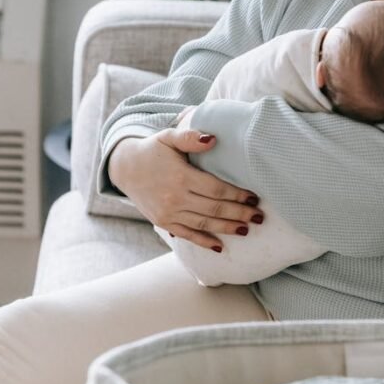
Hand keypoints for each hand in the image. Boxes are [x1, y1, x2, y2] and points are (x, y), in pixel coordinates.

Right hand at [108, 126, 262, 250]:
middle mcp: (175, 197)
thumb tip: (213, 139)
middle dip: (240, 214)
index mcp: (181, 176)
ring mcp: (169, 212)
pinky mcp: (163, 222)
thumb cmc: (153, 150)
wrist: (125, 168)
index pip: (216, 189)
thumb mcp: (169, 137)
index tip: (254, 197)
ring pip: (204, 224)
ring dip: (228, 228)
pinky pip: (188, 234)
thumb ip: (190, 137)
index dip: (237, 194)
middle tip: (259, 217)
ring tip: (247, 229)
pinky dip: (204, 242)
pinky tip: (220, 246)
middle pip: (214, 209)